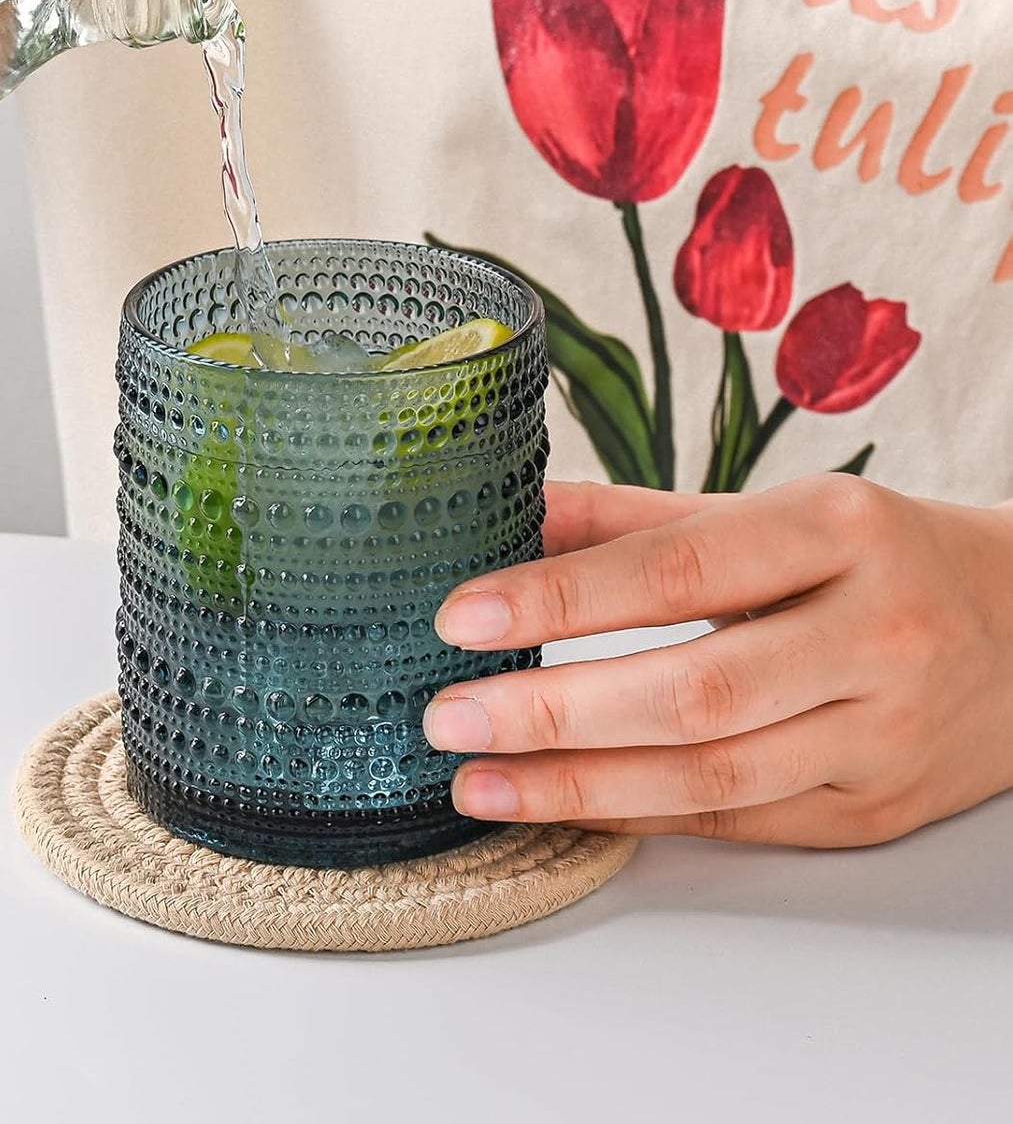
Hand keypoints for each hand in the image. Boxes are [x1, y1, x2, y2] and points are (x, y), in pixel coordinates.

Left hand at [423, 476, 1012, 845]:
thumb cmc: (874, 556)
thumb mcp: (768, 509)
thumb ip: (635, 517)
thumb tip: (508, 515)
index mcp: (838, 531)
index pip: (679, 569)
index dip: (563, 598)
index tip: (462, 617)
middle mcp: (872, 635)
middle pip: (693, 690)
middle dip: (555, 712)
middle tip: (449, 716)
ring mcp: (882, 735)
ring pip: (713, 775)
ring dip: (580, 786)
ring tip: (478, 781)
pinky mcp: (875, 808)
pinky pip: (739, 821)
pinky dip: (640, 818)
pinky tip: (561, 808)